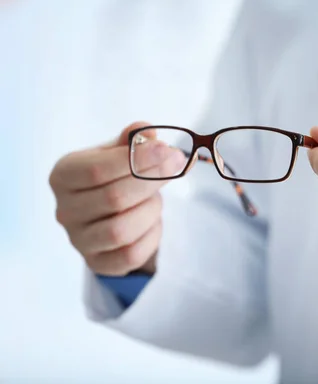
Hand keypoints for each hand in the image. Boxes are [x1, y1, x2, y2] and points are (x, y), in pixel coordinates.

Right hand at [49, 122, 186, 275]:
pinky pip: (131, 254)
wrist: (111, 213)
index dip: (135, 159)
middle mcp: (65, 210)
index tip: (166, 149)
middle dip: (152, 179)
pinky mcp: (98, 263)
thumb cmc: (114, 176)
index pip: (95, 170)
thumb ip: (132, 140)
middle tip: (177, 164)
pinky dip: (151, 235)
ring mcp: (79, 240)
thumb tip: (148, 131)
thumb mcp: (120, 153)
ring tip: (157, 197)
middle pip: (113, 198)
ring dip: (150, 209)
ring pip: (121, 230)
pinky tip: (154, 220)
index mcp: (63, 176)